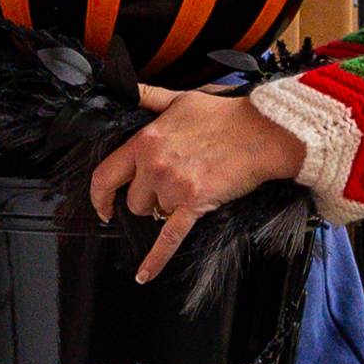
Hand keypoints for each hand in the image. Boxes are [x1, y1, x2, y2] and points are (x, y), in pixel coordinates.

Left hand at [91, 83, 304, 282]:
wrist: (263, 132)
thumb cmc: (226, 115)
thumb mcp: (181, 98)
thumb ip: (148, 97)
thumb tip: (127, 89)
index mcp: (146, 140)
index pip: (106, 174)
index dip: (100, 195)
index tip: (103, 205)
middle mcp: (154, 163)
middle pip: (134, 200)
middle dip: (149, 199)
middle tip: (172, 185)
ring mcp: (173, 185)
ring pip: (155, 214)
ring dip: (168, 208)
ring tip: (192, 187)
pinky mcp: (194, 203)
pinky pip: (168, 237)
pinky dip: (155, 259)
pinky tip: (144, 275)